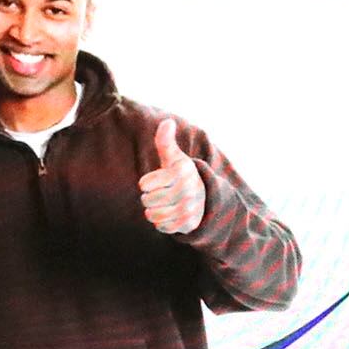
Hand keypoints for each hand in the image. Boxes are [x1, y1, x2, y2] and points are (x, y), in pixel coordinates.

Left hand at [138, 118, 204, 234]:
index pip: (145, 184)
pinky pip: (162, 227)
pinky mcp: (188, 223)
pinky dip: (161, 223)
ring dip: (152, 211)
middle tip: (159, 194)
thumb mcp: (173, 158)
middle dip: (149, 198)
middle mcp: (188, 189)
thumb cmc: (180, 175)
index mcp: (181, 171)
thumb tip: (167, 122)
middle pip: (148, 200)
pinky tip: (169, 215)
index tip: (157, 180)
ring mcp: (189, 207)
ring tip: (162, 205)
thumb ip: (165, 141)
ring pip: (153, 215)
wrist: (203, 198)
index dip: (146, 183)